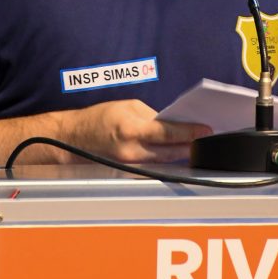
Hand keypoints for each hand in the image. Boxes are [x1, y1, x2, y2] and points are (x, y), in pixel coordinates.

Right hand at [68, 99, 211, 163]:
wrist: (72, 139)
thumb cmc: (97, 119)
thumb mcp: (126, 107)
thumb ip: (150, 116)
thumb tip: (170, 124)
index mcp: (131, 129)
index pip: (168, 133)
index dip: (190, 132)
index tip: (205, 130)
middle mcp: (132, 151)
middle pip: (171, 151)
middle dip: (190, 145)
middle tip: (206, 139)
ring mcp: (130, 165)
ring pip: (164, 160)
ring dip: (181, 153)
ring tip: (195, 146)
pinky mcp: (128, 171)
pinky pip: (153, 165)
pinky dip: (166, 159)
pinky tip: (176, 153)